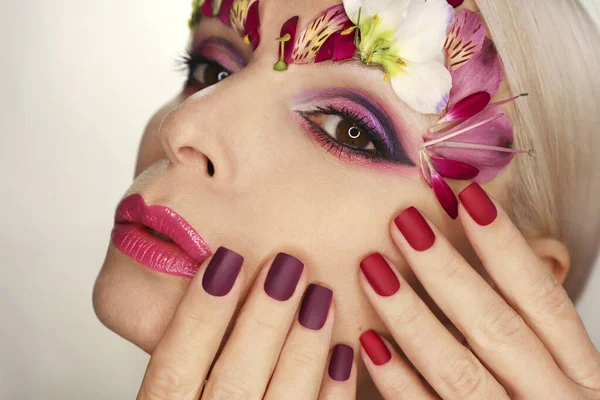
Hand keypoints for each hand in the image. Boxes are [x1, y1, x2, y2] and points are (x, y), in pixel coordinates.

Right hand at [137, 249, 355, 399]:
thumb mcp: (177, 391)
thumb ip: (187, 355)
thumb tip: (217, 273)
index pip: (172, 372)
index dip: (199, 314)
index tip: (226, 259)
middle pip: (232, 383)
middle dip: (263, 318)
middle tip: (287, 265)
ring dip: (304, 347)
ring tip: (320, 294)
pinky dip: (334, 390)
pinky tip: (344, 350)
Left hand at [358, 183, 599, 398]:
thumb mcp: (557, 365)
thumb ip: (533, 318)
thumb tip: (521, 245)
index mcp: (579, 372)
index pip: (540, 298)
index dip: (504, 245)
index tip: (465, 195)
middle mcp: (553, 399)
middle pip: (497, 328)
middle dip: (447, 272)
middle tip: (403, 223)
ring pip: (459, 371)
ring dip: (411, 317)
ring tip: (371, 268)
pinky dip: (397, 381)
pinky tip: (367, 343)